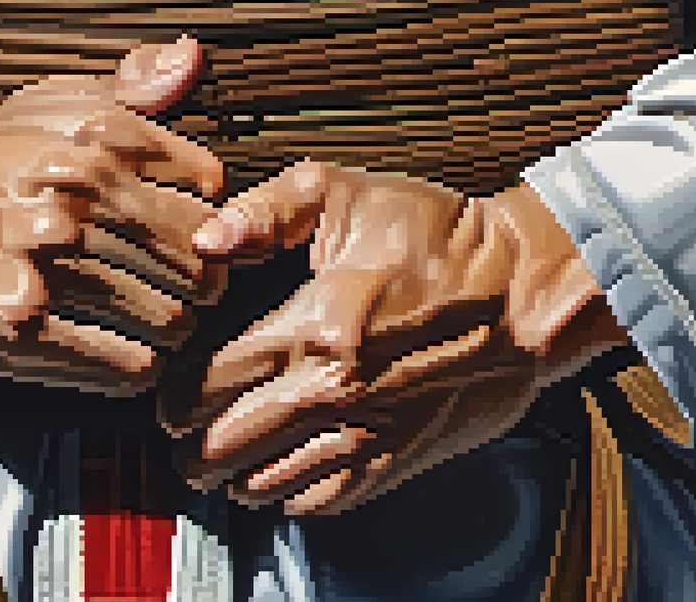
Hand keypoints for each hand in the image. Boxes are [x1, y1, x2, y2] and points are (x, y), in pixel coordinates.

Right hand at [0, 37, 226, 394]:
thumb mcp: (53, 102)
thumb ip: (133, 85)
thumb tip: (193, 57)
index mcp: (92, 140)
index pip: (207, 187)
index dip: (212, 212)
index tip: (197, 229)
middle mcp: (72, 200)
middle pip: (196, 260)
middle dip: (205, 279)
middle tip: (192, 289)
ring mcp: (44, 267)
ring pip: (169, 318)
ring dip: (175, 326)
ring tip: (159, 319)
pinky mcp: (20, 330)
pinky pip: (125, 363)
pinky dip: (137, 363)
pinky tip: (125, 348)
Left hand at [166, 161, 627, 514]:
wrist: (526, 292)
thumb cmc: (439, 238)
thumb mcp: (346, 193)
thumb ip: (264, 212)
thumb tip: (204, 239)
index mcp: (312, 327)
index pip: (204, 386)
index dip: (173, 392)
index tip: (170, 388)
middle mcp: (333, 392)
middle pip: (220, 446)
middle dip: (188, 442)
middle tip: (180, 431)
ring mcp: (366, 434)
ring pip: (260, 483)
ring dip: (227, 474)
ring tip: (216, 456)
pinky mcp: (396, 460)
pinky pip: (317, 501)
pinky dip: (283, 494)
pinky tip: (272, 473)